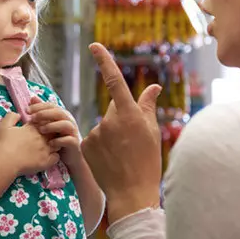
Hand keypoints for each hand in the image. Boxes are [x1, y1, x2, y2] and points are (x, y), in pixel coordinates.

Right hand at [0, 112, 59, 176]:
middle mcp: (41, 137)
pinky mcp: (46, 161)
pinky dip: (54, 156)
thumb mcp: (4, 125)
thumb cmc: (3, 143)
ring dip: (54, 143)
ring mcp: (45, 149)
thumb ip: (11, 116)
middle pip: (53, 131)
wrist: (5, 161)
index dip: (43, 123)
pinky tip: (49, 156)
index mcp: (33, 128)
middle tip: (44, 137)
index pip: (44, 121)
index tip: (38, 127)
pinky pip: (57, 157)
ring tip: (48, 147)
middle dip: (51, 132)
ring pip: (57, 143)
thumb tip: (18, 114)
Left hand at [28, 97, 82, 166]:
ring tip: (41, 130)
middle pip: (58, 112)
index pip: (51, 105)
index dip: (39, 106)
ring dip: (52, 126)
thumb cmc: (55, 139)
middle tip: (32, 118)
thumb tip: (32, 98)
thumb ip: (41, 112)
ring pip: (65, 124)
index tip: (27, 110)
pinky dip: (59, 141)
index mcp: (61, 114)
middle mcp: (68, 121)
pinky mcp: (74, 143)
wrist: (67, 157)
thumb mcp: (47, 124)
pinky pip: (69, 140)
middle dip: (44, 114)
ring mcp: (72, 131)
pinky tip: (50, 144)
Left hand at [81, 43, 162, 223]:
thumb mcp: (152, 132)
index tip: (94, 46)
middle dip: (121, 120)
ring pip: (104, 126)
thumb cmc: (147, 162)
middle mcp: (110, 120)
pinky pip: (94, 139)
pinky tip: (110, 161)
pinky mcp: (85, 145)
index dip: (104, 61)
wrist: (131, 193)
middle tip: (132, 142)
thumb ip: (148, 106)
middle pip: (114, 110)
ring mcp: (96, 133)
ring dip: (111, 136)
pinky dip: (101, 147)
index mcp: (129, 114)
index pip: (115, 81)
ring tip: (122, 155)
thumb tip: (155, 86)